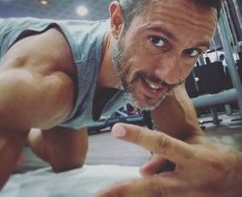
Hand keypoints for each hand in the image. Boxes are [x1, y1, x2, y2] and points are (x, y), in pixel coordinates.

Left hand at [96, 123, 241, 196]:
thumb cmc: (220, 161)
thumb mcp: (199, 147)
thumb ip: (169, 154)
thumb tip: (142, 170)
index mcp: (195, 159)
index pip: (161, 143)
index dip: (138, 136)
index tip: (117, 129)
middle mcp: (191, 183)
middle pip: (152, 187)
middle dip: (124, 192)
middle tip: (99, 195)